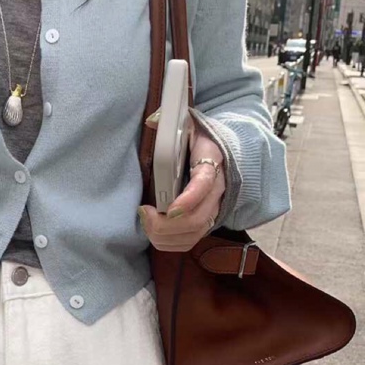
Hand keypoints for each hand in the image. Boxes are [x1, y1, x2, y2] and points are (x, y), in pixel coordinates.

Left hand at [138, 116, 225, 251]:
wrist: (219, 152)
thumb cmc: (197, 141)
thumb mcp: (187, 127)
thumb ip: (169, 126)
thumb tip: (151, 122)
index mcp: (212, 164)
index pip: (204, 185)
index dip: (188, 201)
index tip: (169, 210)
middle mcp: (217, 192)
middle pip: (198, 219)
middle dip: (166, 224)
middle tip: (144, 213)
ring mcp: (213, 209)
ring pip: (193, 234)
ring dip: (165, 236)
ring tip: (146, 222)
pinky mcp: (205, 222)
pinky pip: (189, 241)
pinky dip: (169, 243)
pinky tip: (153, 232)